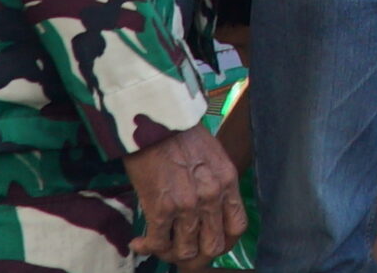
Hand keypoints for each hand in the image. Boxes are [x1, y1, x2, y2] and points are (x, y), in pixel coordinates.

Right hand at [122, 124, 244, 269]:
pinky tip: (139, 241)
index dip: (224, 243)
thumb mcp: (211, 155)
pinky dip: (148, 247)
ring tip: (159, 246)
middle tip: (182, 254)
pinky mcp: (161, 209)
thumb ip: (214, 183)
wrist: (153, 119)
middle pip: (213, 246)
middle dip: (198, 257)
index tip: (210, 245)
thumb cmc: (178, 133)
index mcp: (227, 182)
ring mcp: (187, 205)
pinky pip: (159, 244)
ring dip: (171, 254)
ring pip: (186, 251)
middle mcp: (211, 197)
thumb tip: (206, 212)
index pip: (237, 227)